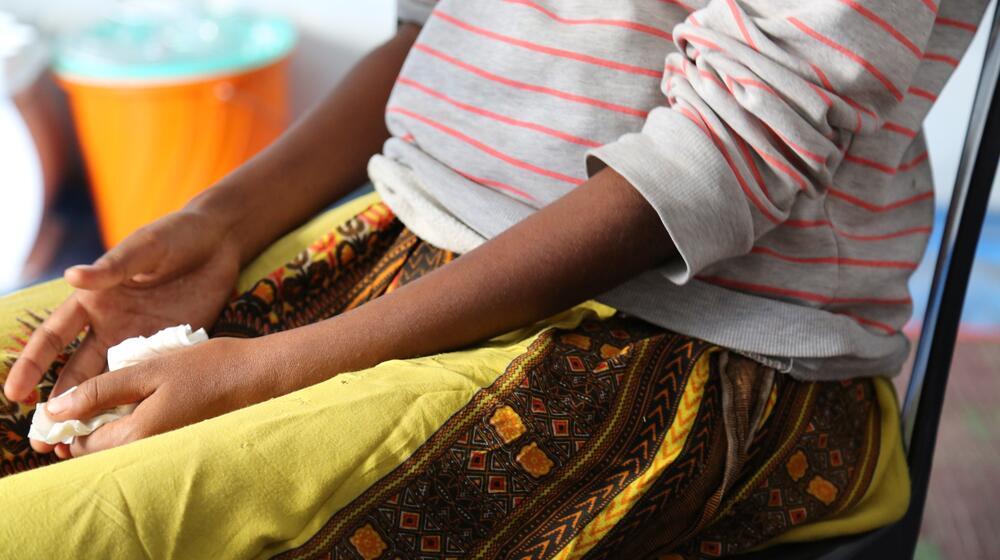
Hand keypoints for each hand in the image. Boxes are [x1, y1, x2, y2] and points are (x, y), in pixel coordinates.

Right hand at [4, 209, 241, 455]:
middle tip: (43, 439)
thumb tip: (71, 275)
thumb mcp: (145, 248)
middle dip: (58, 404)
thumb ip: (114, 267)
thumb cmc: (175, 236)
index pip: (53, 337)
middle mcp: (110, 325)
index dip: (32, 365)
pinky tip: (129, 430)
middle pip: (76, 370)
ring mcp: (138, 339)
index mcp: (92, 300)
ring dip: (94, 412)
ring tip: (77, 445)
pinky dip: (136, 403)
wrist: (220, 241)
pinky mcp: (168, 346)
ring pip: (109, 382)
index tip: (15, 394)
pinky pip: (147, 379)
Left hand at [40, 336, 283, 456]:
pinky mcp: (176, 441)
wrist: (258, 375)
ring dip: (110, 423)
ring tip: (119, 391)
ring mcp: (164, 449)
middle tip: (91, 394)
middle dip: (86, 426)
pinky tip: (145, 397)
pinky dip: (132, 422)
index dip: (66, 424)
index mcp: (136, 435)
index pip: (81, 445)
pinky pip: (142, 439)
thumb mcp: (148, 371)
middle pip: (99, 451)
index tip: (66, 400)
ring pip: (120, 445)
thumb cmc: (208, 368)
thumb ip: (102, 391)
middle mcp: (148, 451)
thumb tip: (55, 410)